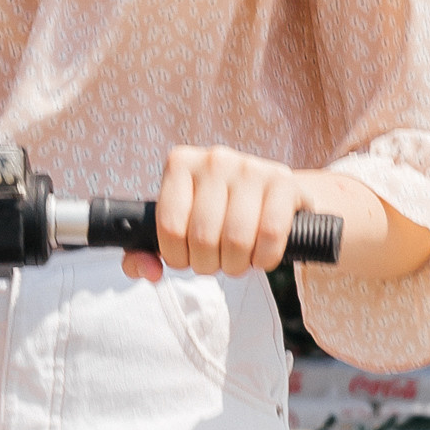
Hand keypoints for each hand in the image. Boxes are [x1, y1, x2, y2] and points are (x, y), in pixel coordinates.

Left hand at [129, 145, 314, 280]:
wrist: (274, 195)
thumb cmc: (219, 215)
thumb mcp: (179, 227)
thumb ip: (145, 253)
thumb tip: (148, 271)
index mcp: (180, 164)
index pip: (169, 227)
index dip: (178, 257)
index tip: (187, 259)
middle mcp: (214, 159)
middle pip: (203, 237)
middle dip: (209, 264)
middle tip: (217, 261)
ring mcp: (250, 166)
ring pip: (236, 239)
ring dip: (237, 265)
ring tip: (238, 259)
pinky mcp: (283, 181)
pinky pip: (270, 234)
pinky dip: (264, 258)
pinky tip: (261, 255)